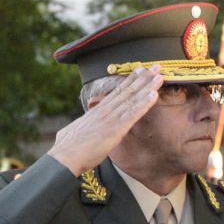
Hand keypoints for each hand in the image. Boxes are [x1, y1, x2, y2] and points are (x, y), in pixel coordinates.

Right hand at [48, 67, 164, 175]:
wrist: (64, 157)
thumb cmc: (68, 148)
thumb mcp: (76, 130)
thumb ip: (84, 124)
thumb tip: (83, 123)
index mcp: (96, 111)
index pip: (116, 93)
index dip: (129, 81)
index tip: (140, 71)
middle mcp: (105, 111)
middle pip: (127, 91)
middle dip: (142, 78)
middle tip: (156, 66)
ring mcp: (110, 118)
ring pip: (132, 99)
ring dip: (147, 86)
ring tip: (159, 75)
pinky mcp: (116, 129)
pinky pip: (133, 114)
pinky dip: (144, 103)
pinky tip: (154, 94)